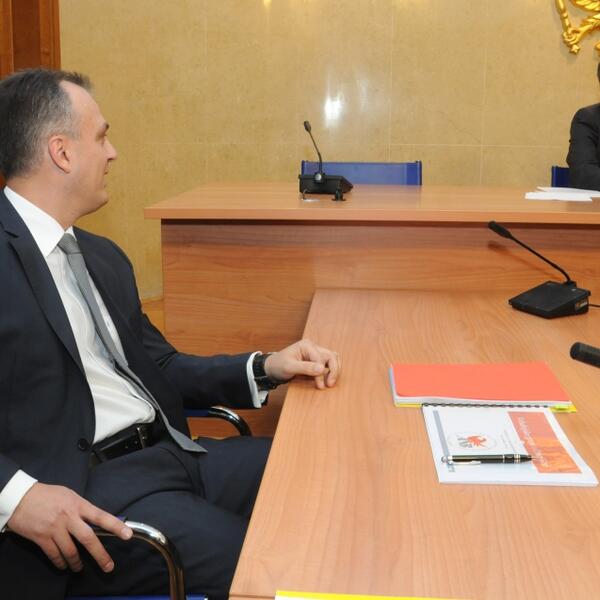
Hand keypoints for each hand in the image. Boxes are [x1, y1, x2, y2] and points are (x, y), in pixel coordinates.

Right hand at [7, 482, 131, 572]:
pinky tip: (64, 565)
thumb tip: (93, 519)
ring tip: (80, 568)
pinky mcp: (42, 538)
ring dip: (77, 563)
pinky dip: (60, 563)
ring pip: (71, 551)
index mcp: (78, 505)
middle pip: (88, 539)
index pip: (101, 516)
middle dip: (100, 555)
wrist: (21, 498)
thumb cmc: (47, 495)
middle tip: (108, 566)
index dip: (116, 526)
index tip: (128, 535)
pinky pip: (54, 555)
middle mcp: (69, 517)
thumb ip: (81, 507)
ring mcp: (55, 529)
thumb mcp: (69, 495)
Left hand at [264, 339, 339, 389]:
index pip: (320, 358)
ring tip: (331, 382)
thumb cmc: (278, 365)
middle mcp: (313, 347)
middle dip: (334, 370)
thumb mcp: (289, 367)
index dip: (321, 373)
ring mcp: (315, 353)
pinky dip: (330, 371)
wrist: (272, 368)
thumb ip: (305, 368)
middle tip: (330, 384)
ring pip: (332, 359)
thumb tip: (322, 369)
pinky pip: (328, 364)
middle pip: (331, 356)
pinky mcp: (316, 360)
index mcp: (307, 345)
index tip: (320, 385)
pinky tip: (327, 380)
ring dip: (334, 370)